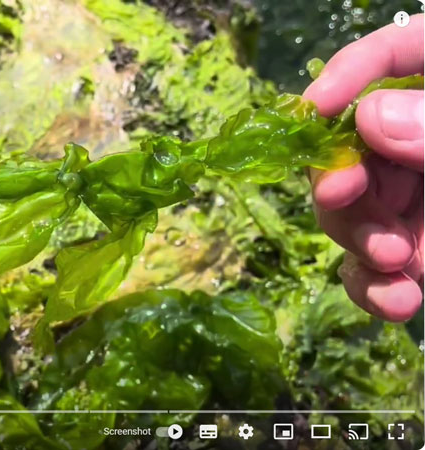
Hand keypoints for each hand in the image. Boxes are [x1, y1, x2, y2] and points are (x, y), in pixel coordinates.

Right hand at [304, 15, 423, 320]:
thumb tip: (372, 119)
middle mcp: (422, 142)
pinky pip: (372, 270)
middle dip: (341, 177)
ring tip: (394, 263)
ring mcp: (419, 202)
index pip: (396, 55)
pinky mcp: (418, 255)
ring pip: (350, 212)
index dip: (350, 76)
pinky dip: (374, 290)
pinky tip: (400, 302)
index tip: (315, 112)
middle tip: (347, 198)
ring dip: (356, 240)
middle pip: (352, 144)